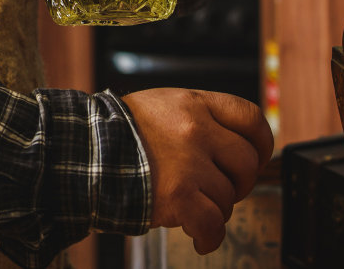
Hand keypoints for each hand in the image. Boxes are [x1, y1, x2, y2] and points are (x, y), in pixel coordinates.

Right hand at [121, 88, 273, 254]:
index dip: (261, 143)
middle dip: (239, 183)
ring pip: (228, 196)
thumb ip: (195, 118)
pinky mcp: (179, 195)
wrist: (82, 152)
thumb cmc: (116, 133)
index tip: (255, 157)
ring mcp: (189, 163)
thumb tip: (228, 143)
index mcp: (194, 104)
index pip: (251, 118)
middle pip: (246, 162)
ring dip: (215, 209)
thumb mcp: (160, 106)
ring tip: (194, 209)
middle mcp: (196, 129)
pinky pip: (213, 224)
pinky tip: (199, 238)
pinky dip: (209, 237)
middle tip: (221, 189)